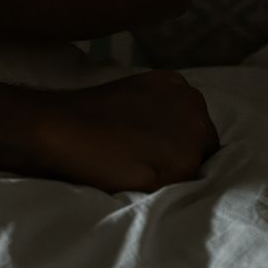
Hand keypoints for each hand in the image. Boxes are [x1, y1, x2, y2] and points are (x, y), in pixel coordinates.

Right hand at [22, 70, 220, 192]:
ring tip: (139, 165)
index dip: (174, 140)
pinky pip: (183, 182)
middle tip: (142, 159)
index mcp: (177, 84)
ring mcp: (190, 132)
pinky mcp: (183, 161)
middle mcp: (193, 103)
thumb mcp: (134, 95)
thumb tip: (169, 132)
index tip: (149, 147)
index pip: (194, 122)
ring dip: (173, 170)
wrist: (65, 127)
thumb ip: (160, 107)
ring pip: (195, 164)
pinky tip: (140, 174)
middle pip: (202, 142)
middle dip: (180, 153)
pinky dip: (166, 183)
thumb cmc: (91, 115)